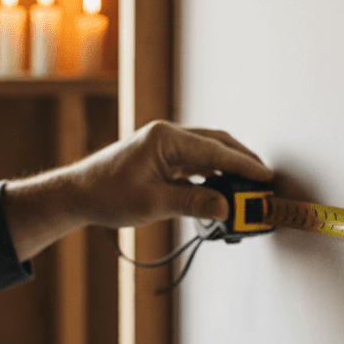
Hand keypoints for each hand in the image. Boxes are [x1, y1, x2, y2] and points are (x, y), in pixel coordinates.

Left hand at [3, 121, 273, 260]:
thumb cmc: (106, 195)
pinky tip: (222, 190)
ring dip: (228, 168)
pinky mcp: (162, 157)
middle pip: (216, 144)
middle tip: (264, 181)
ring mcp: (165, 146)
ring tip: (248, 188)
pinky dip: (212, 174)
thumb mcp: (151, 203)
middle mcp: (167, 136)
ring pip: (207, 153)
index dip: (243, 164)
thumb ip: (191, 203)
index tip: (265, 176)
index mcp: (165, 139)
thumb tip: (225, 207)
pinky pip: (195, 162)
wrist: (77, 193)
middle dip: (242, 161)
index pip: (214, 150)